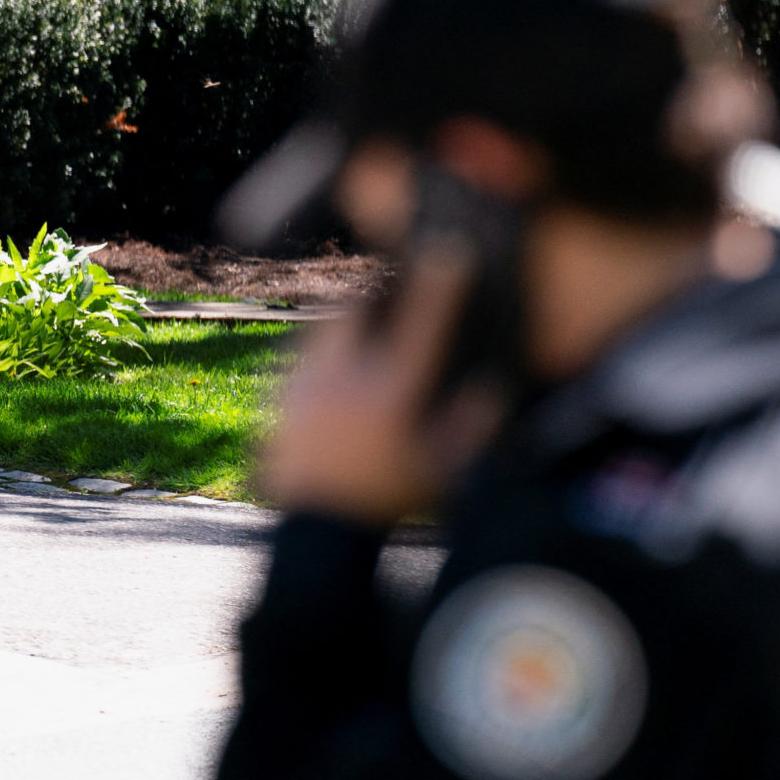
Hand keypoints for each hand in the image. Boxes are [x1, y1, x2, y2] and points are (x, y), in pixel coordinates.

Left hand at [258, 247, 502, 524]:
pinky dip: (320, 351)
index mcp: (393, 391)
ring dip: (343, 316)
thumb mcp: (443, 470)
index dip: (440, 283)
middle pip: (355, 305)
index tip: (450, 250)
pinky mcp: (283, 399)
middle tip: (389, 280)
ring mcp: (310, 385)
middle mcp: (347, 377)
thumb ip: (473, 426)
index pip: (422, 322)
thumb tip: (495, 388)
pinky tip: (331, 360)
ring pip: (322, 327)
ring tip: (361, 315)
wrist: (320, 528)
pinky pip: (301, 358)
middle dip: (374, 286)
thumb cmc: (389, 499)